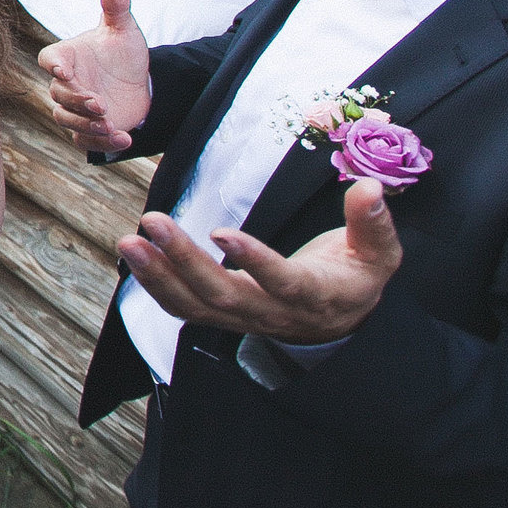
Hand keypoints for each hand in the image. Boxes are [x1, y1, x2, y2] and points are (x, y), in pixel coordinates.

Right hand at [40, 0, 151, 151]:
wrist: (139, 83)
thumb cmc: (122, 52)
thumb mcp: (123, 29)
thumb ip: (116, 6)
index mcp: (67, 57)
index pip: (49, 59)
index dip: (54, 65)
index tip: (65, 71)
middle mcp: (66, 84)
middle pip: (58, 94)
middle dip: (78, 101)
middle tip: (101, 104)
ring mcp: (75, 109)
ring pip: (67, 119)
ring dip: (86, 124)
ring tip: (111, 124)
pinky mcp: (88, 130)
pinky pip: (85, 141)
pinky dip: (103, 143)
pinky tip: (125, 140)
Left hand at [118, 180, 404, 344]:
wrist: (342, 320)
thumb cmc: (358, 276)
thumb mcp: (379, 253)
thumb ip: (373, 223)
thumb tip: (370, 188)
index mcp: (316, 297)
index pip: (282, 281)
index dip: (254, 261)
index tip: (221, 233)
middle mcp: (275, 314)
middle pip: (225, 295)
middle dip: (185, 261)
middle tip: (152, 222)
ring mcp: (245, 319)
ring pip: (196, 306)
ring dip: (158, 275)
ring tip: (129, 241)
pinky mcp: (225, 318)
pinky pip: (185, 308)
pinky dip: (156, 284)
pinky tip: (133, 255)